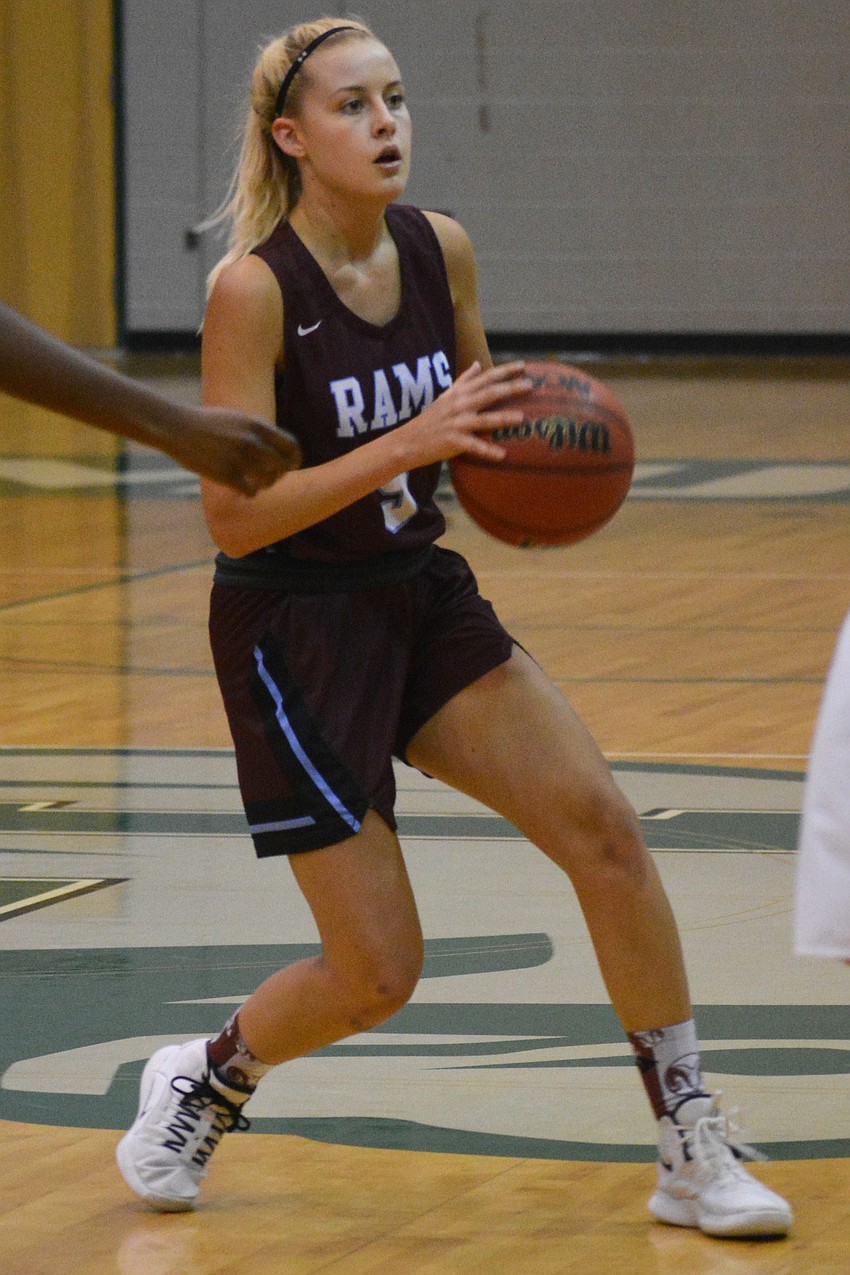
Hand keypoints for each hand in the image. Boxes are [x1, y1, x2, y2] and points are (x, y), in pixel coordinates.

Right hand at [169, 407, 302, 494]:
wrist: (176, 427)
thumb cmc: (206, 423)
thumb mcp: (236, 418)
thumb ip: (257, 431)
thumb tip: (276, 447)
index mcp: (257, 425)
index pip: (290, 445)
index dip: (294, 459)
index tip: (291, 466)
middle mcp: (251, 441)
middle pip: (282, 466)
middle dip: (279, 475)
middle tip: (269, 478)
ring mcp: (239, 458)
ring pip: (268, 481)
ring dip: (264, 485)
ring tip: (255, 484)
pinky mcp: (225, 474)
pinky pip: (250, 491)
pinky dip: (249, 493)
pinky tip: (242, 491)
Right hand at [397, 361, 531, 467]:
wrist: (409, 441)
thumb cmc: (430, 419)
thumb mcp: (446, 396)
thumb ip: (464, 380)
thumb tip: (478, 364)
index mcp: (460, 393)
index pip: (486, 378)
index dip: (505, 371)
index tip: (523, 365)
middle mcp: (460, 405)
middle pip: (489, 394)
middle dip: (510, 388)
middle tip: (530, 385)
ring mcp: (457, 423)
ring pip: (484, 419)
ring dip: (504, 418)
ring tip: (522, 418)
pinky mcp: (454, 441)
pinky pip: (474, 446)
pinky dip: (488, 451)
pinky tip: (502, 455)